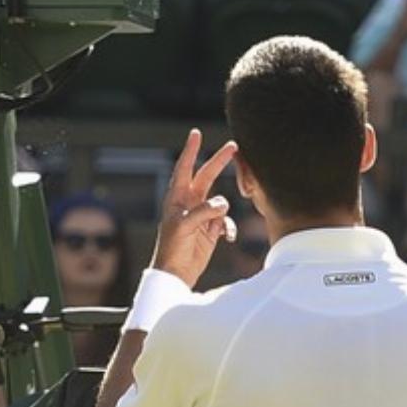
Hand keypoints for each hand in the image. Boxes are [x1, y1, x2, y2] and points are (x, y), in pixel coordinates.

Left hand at [151, 130, 236, 287]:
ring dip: (223, 212)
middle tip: (233, 146)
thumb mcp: (184, 226)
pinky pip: (226, 220)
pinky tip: (227, 238)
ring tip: (215, 229)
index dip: (191, 150)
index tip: (196, 133)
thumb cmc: (172, 248)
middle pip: (207, 175)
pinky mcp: (211, 228)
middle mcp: (189, 202)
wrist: (176, 273)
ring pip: (221, 201)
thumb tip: (224, 204)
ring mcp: (202, 215)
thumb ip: (203, 211)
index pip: (184, 168)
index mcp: (176, 197)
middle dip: (219, 161)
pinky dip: (229, 228)